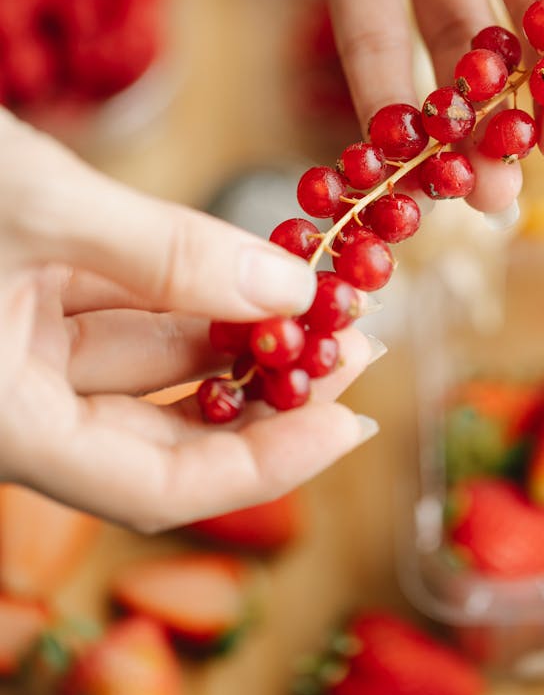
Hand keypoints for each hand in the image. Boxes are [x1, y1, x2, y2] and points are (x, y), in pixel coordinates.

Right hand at [0, 111, 375, 529]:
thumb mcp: (37, 206)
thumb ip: (165, 255)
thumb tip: (292, 293)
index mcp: (2, 422)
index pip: (157, 488)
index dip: (266, 466)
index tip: (354, 425)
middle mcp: (14, 400)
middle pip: (162, 431)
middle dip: (266, 393)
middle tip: (356, 344)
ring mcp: (16, 346)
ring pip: (148, 361)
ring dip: (235, 332)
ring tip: (322, 294)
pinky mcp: (21, 293)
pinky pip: (122, 308)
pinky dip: (186, 289)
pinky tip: (246, 265)